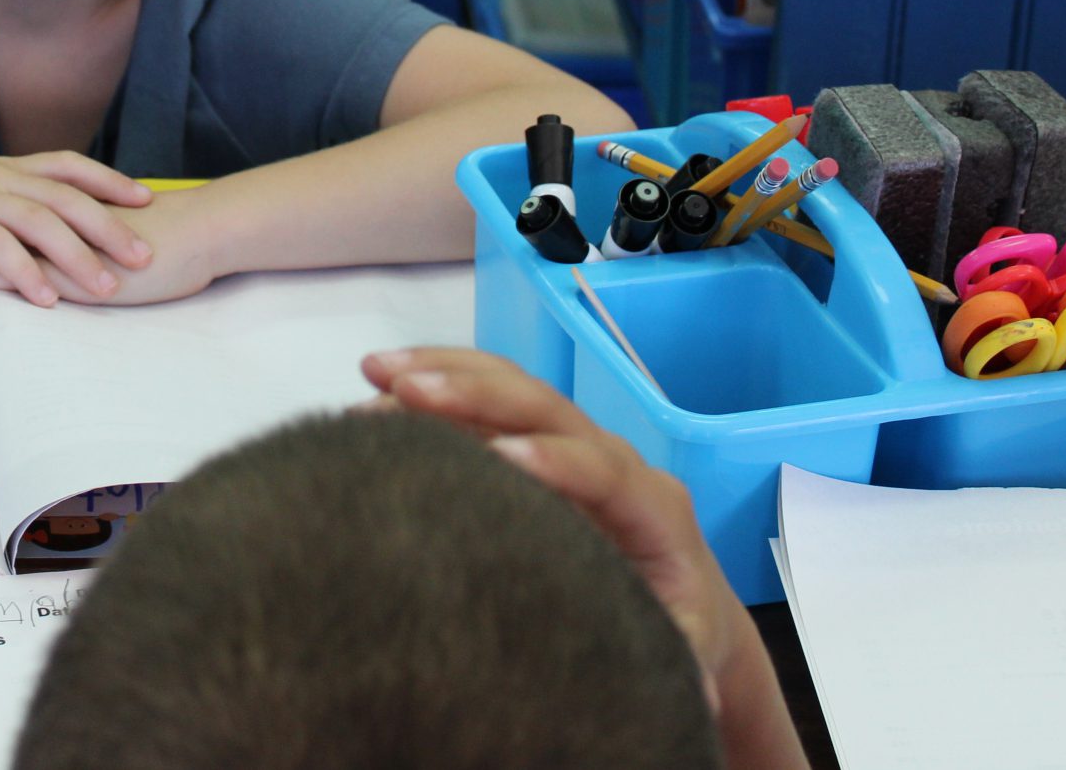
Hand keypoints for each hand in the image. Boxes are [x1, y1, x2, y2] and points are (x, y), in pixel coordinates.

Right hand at [0, 151, 152, 307]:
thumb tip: (20, 225)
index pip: (65, 166)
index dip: (107, 180)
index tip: (145, 196)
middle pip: (66, 195)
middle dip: (111, 224)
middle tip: (145, 253)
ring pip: (39, 220)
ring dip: (78, 256)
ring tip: (107, 288)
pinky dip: (25, 272)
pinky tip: (46, 298)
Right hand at [360, 350, 804, 769]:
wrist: (682, 595)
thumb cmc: (678, 624)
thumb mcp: (681, 648)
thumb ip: (677, 658)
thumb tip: (689, 694)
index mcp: (652, 508)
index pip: (605, 470)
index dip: (557, 461)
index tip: (501, 457)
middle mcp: (610, 457)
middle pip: (546, 408)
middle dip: (476, 393)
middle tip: (408, 391)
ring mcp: (569, 440)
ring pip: (508, 387)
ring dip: (442, 371)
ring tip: (376, 371)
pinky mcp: (533, 437)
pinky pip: (485, 395)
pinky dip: (434, 380)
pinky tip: (380, 381)